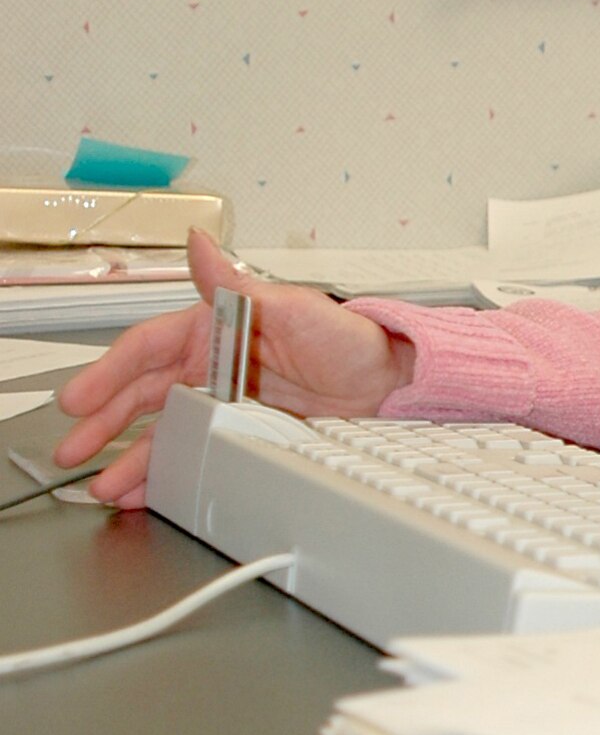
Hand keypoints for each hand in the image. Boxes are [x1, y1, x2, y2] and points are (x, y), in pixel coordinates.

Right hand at [54, 229, 415, 510]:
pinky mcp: (242, 431)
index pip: (148, 347)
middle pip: (144, 393)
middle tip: (74, 448)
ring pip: (164, 429)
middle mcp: (214, 363)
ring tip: (104, 483)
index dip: (110, 371)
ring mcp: (225, 400)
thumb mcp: (291, 306)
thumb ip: (236, 283)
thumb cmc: (348, 337)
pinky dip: (168, 471)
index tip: (81, 396)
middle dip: (105, 421)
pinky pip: (196, 451)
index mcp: (216, 326)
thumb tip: (200, 243)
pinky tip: (146, 490)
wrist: (389, 382)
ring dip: (132, 454)